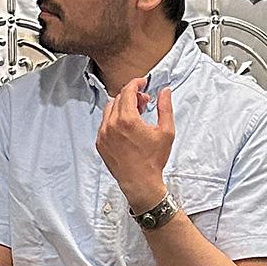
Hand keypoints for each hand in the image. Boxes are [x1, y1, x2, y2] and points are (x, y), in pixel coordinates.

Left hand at [96, 78, 173, 210]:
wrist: (140, 183)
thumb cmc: (153, 159)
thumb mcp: (166, 131)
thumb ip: (165, 107)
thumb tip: (164, 91)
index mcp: (127, 119)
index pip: (127, 91)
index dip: (136, 83)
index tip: (143, 83)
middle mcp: (111, 125)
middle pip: (119, 98)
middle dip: (132, 96)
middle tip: (145, 103)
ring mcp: (103, 134)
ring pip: (109, 109)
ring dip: (122, 107)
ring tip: (136, 115)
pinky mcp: (100, 143)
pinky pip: (104, 124)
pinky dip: (114, 119)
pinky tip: (127, 128)